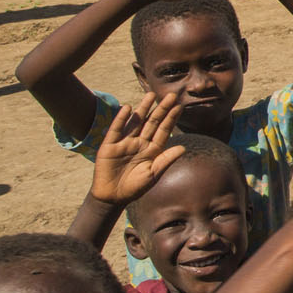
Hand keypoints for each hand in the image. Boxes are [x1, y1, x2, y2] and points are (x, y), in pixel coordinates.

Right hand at [91, 92, 187, 207]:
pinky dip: (121, 119)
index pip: (163, 131)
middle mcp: (140, 143)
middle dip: (161, 109)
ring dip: (143, 109)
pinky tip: (128, 108)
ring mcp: (125, 143)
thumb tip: (183, 148)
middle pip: (152, 122)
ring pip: (136, 122)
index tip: (180, 106)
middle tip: (171, 95)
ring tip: (151, 96)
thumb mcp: (152, 175)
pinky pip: (116, 129)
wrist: (113, 197)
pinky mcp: (110, 146)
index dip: (171, 119)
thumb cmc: (135, 188)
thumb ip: (165, 160)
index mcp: (152, 150)